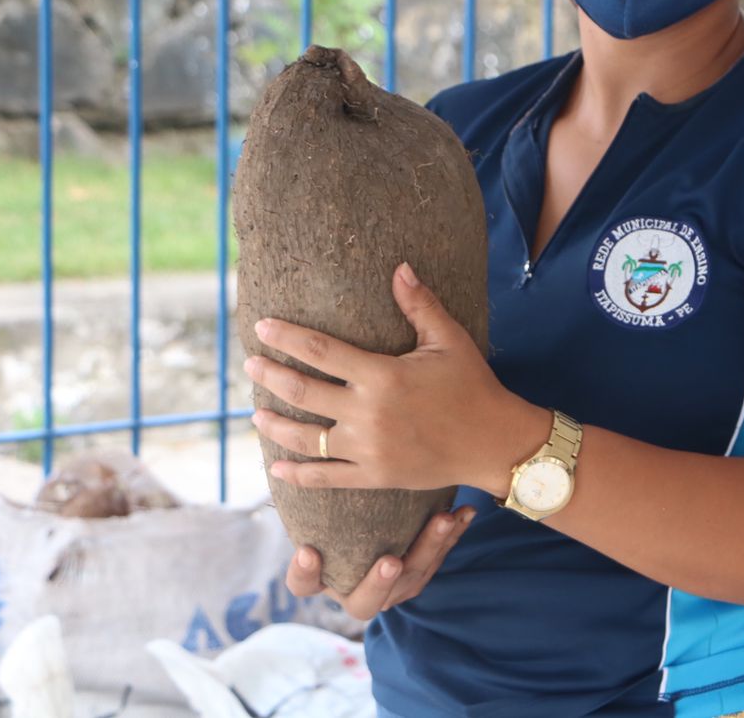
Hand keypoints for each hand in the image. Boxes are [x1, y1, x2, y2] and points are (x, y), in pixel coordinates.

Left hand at [245, 262, 549, 494]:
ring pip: (307, 438)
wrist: (494, 443)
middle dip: (270, 376)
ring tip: (256, 413)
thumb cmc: (472, 386)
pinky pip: (327, 476)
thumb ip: (419, 305)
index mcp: (382, 375)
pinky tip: (277, 467)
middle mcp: (368, 413)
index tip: (262, 328)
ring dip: (275, 425)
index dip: (287, 337)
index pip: (321, 351)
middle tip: (250, 365)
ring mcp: (369, 448)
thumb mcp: (449, 340)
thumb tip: (399, 267)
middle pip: (303, 392)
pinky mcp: (374, 475)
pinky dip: (298, 473)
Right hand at [286, 506, 477, 618]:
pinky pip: (437, 559)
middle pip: (364, 602)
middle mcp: (354, 589)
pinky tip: (464, 511)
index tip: (308, 551)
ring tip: (443, 520)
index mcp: (321, 576)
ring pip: (411, 578)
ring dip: (429, 548)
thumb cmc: (331, 508)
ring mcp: (390, 587)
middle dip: (379, 583)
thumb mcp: (316, 503)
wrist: (373, 521)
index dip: (305, 573)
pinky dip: (451, 534)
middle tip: (390, 562)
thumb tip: (282, 452)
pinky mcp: (418, 574)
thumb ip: (310, 487)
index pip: (304, 585)